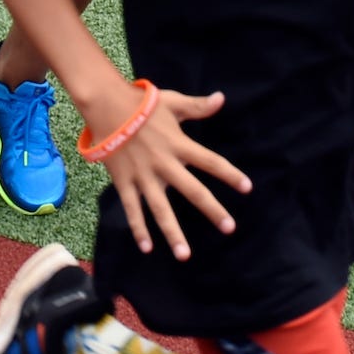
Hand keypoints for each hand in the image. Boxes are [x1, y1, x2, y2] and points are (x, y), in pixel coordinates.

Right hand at [84, 85, 249, 260]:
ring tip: (185, 255)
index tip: (247, 188)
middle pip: (193, 191)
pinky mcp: (124, 182)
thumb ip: (198, 106)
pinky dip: (138, 229)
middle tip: (230, 228)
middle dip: (212, 210)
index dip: (230, 174)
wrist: (105, 105)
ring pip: (160, 209)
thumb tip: (222, 98)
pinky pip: (132, 209)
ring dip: (173, 232)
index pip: (211, 162)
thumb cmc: (141, 103)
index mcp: (179, 144)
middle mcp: (164, 164)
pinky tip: (147, 247)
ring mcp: (143, 176)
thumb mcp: (172, 102)